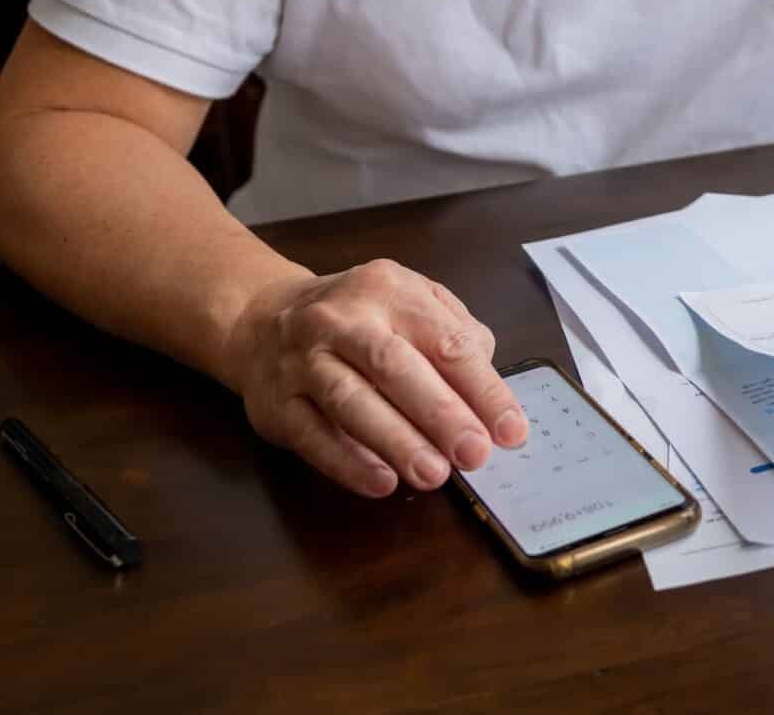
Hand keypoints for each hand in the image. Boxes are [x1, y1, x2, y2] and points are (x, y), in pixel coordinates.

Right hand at [224, 259, 527, 497]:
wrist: (262, 319)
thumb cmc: (359, 317)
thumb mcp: (410, 302)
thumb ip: (454, 334)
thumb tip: (488, 387)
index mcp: (390, 291)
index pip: (447, 342)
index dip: (483, 390)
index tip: (511, 431)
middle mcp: (344, 320)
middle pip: (396, 368)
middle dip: (441, 414)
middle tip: (475, 454)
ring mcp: (304, 361)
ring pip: (351, 401)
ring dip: (396, 441)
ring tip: (433, 475)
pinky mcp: (276, 402)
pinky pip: (313, 435)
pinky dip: (348, 462)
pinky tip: (381, 482)